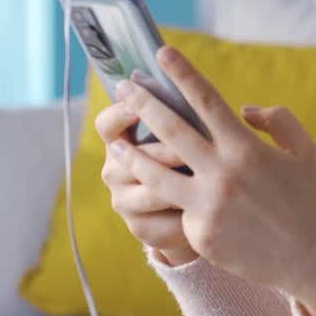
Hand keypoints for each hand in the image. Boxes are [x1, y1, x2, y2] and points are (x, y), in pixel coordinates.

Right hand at [96, 98, 196, 264]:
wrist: (188, 211)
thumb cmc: (190, 156)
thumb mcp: (184, 133)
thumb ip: (180, 115)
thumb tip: (188, 86)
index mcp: (119, 140)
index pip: (107, 124)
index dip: (120, 113)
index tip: (139, 105)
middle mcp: (114, 171)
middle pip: (133, 157)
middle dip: (163, 149)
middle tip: (189, 147)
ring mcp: (124, 202)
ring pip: (151, 189)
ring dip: (178, 182)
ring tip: (204, 176)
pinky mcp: (140, 229)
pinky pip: (164, 220)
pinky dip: (187, 212)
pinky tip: (208, 208)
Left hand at [108, 46, 315, 315]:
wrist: (312, 260)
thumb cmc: (309, 199)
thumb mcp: (304, 150)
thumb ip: (276, 120)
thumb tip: (241, 110)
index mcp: (247, 150)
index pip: (206, 102)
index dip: (182, 74)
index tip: (162, 52)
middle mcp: (223, 176)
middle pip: (170, 131)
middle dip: (143, 104)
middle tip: (124, 87)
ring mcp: (208, 208)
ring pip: (155, 175)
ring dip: (133, 155)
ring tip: (117, 144)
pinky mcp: (200, 235)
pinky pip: (178, 209)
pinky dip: (171, 199)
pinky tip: (160, 194)